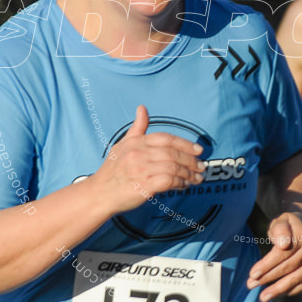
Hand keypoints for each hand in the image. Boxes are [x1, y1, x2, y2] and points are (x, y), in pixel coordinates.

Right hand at [90, 105, 205, 213]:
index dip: (185, 143)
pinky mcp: (143, 186)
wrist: (99, 193)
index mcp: (136, 142)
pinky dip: (180, 183)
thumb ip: (137, 128)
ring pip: (173, 168)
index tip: (198, 150)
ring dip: (188, 174)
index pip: (166, 138)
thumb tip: (142, 108)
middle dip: (191, 160)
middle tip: (201, 167)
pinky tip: (184, 185)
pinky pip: (168, 181)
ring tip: (197, 178)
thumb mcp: (123, 144)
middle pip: (172, 153)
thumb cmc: (113, 170)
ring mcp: (140, 170)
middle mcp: (138, 154)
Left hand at [246, 213, 301, 301]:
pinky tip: (277, 293)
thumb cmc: (286, 225)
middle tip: (250, 285)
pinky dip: (290, 290)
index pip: (282, 253)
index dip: (267, 265)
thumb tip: (283, 244)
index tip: (252, 274)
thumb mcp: (280, 220)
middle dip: (268, 278)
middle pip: (288, 267)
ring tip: (263, 297)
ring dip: (278, 289)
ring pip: (296, 278)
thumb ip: (279, 229)